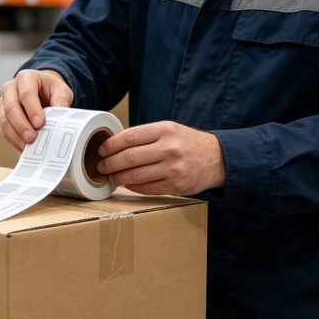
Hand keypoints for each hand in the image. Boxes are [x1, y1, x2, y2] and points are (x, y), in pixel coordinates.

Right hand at [0, 69, 73, 149]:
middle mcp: (10, 88)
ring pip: (4, 119)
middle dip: (21, 124)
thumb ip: (61, 101)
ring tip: (27, 146)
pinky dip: (13, 140)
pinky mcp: (2, 116)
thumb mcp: (61, 90)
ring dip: (15, 134)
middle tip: (32, 138)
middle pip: (11, 107)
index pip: (26, 93)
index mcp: (25, 78)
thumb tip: (60, 116)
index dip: (32, 109)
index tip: (40, 123)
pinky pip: (4, 129)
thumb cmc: (50, 89)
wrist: (41, 90)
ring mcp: (3, 102)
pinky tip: (23, 148)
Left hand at [97, 121, 225, 195]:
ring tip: (110, 177)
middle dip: (109, 164)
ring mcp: (173, 169)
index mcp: (165, 130)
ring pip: (135, 176)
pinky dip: (132, 186)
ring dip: (118, 178)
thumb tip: (113, 145)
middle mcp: (169, 148)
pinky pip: (146, 188)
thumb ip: (145, 136)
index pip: (129, 137)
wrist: (216, 159)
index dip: (110, 145)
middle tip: (101, 166)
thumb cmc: (186, 143)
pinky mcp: (176, 186)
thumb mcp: (169, 130)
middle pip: (129, 158)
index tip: (101, 150)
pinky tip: (127, 183)